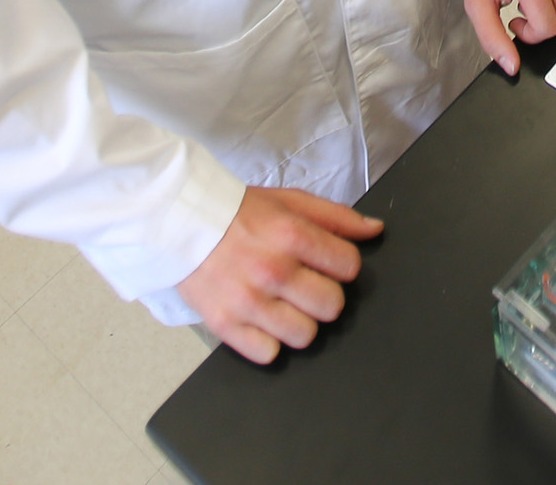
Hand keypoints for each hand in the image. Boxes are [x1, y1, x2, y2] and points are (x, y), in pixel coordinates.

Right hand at [178, 186, 383, 363]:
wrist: (180, 221)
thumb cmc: (238, 213)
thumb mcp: (290, 201)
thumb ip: (336, 216)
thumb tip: (375, 230)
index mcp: (292, 235)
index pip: (349, 267)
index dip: (342, 264)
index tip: (327, 262)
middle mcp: (273, 271)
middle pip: (332, 306)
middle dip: (324, 295)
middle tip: (306, 285)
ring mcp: (248, 302)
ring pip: (305, 335)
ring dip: (300, 322)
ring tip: (285, 305)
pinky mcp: (225, 325)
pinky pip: (269, 354)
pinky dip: (269, 342)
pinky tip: (263, 321)